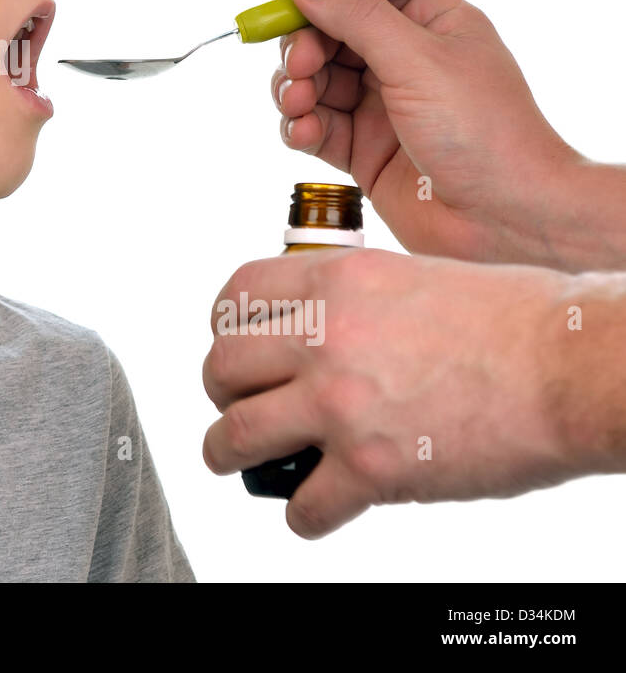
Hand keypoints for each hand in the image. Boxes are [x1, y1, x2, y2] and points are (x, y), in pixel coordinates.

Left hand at [202, 248, 612, 537]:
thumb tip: (328, 326)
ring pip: (236, 434)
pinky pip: (303, 504)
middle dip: (220, 392)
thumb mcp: (414, 275)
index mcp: (335, 281)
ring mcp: (341, 404)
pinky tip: (312, 511)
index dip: (223, 325)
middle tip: (236, 405)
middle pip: (222, 365)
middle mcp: (324, 337)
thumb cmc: (514, 319)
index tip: (230, 346)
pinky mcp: (371, 467)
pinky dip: (301, 516)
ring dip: (226, 452)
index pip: (237, 296)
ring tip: (235, 461)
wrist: (572, 366)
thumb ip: (357, 299)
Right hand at [270, 0, 579, 264]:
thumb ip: (356, 17)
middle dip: (303, 44)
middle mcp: (404, 58)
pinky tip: (304, 133)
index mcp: (431, 22)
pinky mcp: (364, 150)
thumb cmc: (484, 132)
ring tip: (296, 105)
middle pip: (330, 30)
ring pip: (315, 79)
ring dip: (294, 87)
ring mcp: (381, 105)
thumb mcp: (418, 60)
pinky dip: (300, 126)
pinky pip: (317, 125)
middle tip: (298, 66)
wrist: (507, 221)